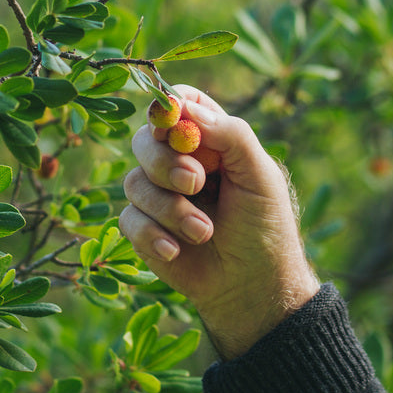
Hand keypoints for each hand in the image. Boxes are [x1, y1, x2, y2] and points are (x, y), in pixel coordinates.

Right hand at [119, 85, 320, 358]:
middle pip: (144, 139)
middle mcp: (179, 162)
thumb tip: (185, 108)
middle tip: (195, 183)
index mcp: (211, 141)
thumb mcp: (260, 176)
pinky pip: (128, 219)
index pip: (180, 104)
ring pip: (134, 182)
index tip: (172, 122)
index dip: (169, 107)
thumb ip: (230, 135)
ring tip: (204, 232)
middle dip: (165, 162)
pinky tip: (178, 251)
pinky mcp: (143, 229)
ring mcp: (158, 196)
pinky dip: (153, 235)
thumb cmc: (264, 228)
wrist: (253, 288)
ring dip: (170, 209)